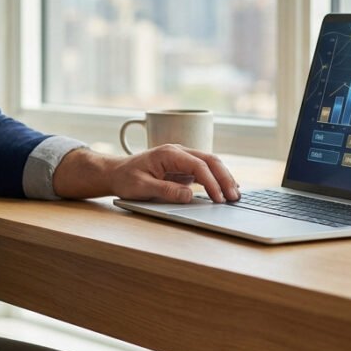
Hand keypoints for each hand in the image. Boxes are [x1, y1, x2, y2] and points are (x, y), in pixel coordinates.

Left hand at [52, 146, 239, 203]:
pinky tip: (226, 190)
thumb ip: (165, 190)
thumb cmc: (126, 178)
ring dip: (224, 178)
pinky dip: (217, 179)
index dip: (211, 182)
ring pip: (210, 164)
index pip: (198, 165)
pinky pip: (205, 171)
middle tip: (234, 197)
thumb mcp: (141, 187)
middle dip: (224, 178)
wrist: (116, 172)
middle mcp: (179, 152)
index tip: (218, 198)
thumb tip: (189, 195)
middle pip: (210, 160)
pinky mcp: (183, 168)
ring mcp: (183, 159)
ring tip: (235, 195)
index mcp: (169, 153)